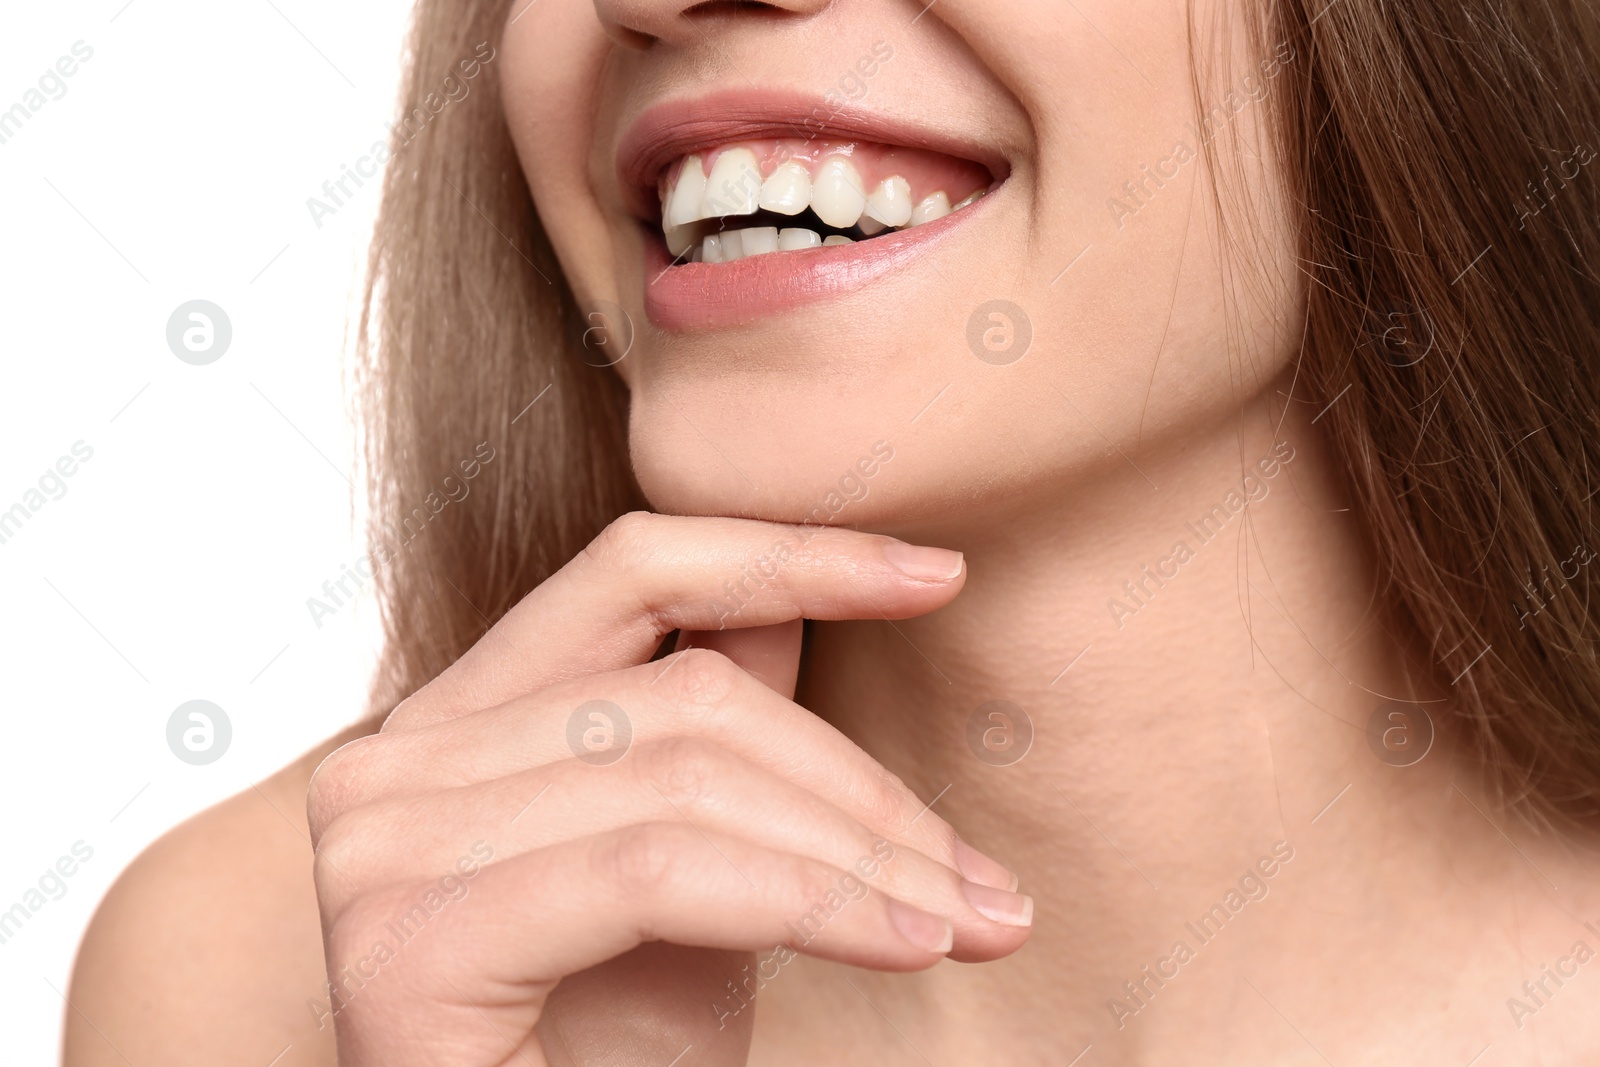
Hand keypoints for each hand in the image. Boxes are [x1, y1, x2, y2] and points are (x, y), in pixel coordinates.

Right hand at [307, 513, 1031, 1065]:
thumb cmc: (608, 1056)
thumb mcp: (692, 875)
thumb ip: (714, 736)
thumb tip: (803, 601)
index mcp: (456, 721)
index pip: (633, 572)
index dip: (789, 553)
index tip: (936, 572)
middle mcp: (393, 762)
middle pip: (688, 696)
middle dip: (860, 789)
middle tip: (985, 882)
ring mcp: (382, 845)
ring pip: (687, 780)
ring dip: (860, 858)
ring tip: (974, 923)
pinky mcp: (407, 943)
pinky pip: (657, 871)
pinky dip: (810, 903)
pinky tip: (908, 945)